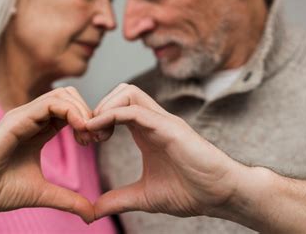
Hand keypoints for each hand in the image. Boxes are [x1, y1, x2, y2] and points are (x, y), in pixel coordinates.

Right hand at [0, 87, 95, 232]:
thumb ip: (69, 200)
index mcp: (38, 129)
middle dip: (89, 112)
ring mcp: (23, 116)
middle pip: (69, 96)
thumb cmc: (0, 191)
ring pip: (62, 95)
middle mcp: (31, 118)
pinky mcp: (15, 120)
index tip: (98, 141)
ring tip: (88, 135)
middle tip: (96, 137)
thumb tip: (92, 215)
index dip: (88, 120)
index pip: (70, 110)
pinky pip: (49, 104)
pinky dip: (70, 112)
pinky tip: (80, 130)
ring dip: (82, 111)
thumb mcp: (44, 194)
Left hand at [86, 84, 245, 218]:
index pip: (117, 108)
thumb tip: (92, 212)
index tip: (85, 140)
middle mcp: (154, 121)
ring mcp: (162, 121)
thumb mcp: (144, 196)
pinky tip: (98, 129)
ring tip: (93, 131)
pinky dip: (112, 114)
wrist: (220, 196)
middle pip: (120, 92)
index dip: (96, 118)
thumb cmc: (190, 192)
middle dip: (98, 107)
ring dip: (104, 106)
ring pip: (127, 92)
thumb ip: (118, 200)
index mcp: (146, 132)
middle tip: (87, 134)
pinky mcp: (170, 127)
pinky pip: (135, 110)